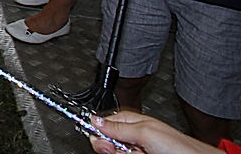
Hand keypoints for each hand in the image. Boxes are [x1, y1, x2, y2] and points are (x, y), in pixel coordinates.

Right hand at [88, 110, 219, 153]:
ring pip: (117, 153)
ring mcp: (136, 148)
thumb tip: (94, 120)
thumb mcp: (144, 132)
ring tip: (141, 153)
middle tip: (127, 150)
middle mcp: (131, 134)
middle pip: (106, 142)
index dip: (99, 134)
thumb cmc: (177, 146)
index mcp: (128, 121)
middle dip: (113, 148)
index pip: (101, 124)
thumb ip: (118, 127)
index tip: (103, 142)